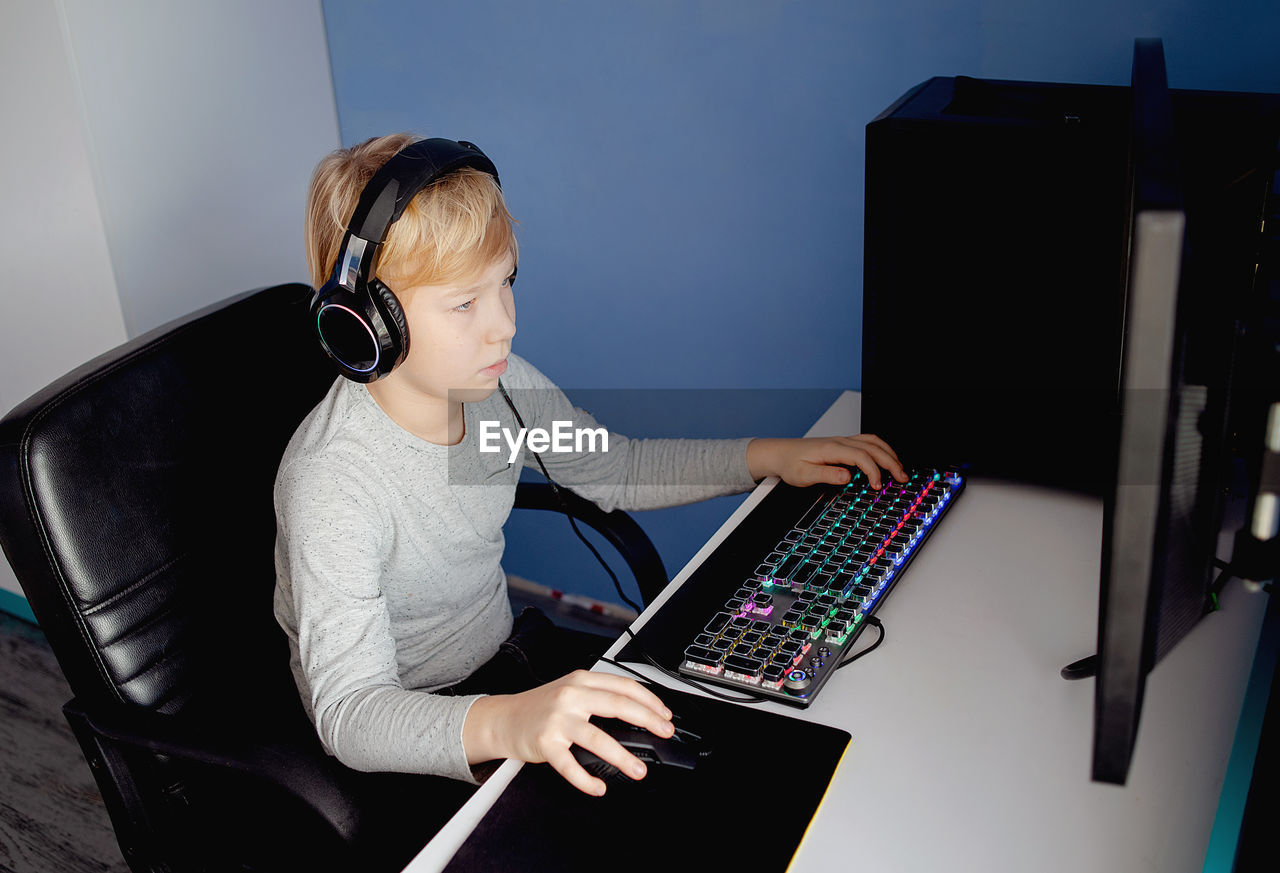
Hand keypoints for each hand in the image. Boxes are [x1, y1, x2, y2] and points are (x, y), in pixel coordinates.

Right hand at [462, 670, 673, 795]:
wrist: (504, 718)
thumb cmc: (541, 707)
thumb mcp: (571, 690)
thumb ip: (599, 695)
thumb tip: (638, 712)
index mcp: (582, 680)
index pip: (623, 686)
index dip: (649, 700)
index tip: (665, 715)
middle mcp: (571, 696)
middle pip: (617, 705)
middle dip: (647, 720)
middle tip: (664, 733)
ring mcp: (557, 719)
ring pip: (597, 737)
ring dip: (622, 756)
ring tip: (638, 770)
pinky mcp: (545, 743)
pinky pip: (569, 765)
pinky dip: (586, 779)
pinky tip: (598, 786)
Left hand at [746, 434, 907, 488]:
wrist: (780, 453)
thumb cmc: (790, 463)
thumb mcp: (804, 474)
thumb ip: (826, 474)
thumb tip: (847, 476)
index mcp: (832, 448)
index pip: (862, 456)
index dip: (873, 471)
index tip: (878, 485)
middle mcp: (840, 442)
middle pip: (873, 447)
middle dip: (891, 462)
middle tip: (903, 477)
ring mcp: (842, 441)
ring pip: (873, 442)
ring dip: (889, 454)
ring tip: (900, 469)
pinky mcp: (842, 444)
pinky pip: (868, 442)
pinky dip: (881, 450)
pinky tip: (886, 459)